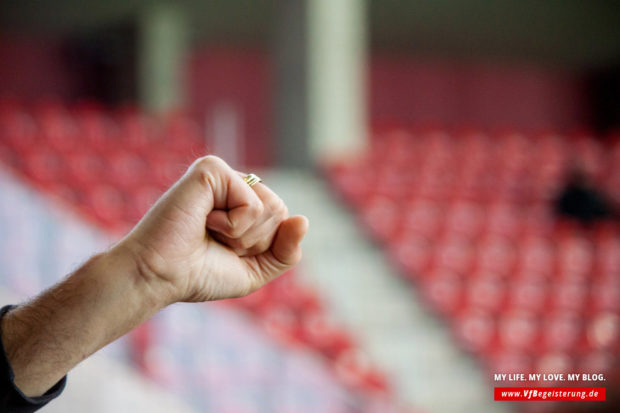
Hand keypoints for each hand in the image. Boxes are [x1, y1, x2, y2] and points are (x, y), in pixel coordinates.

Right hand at [116, 155, 307, 302]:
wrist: (160, 276)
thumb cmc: (199, 273)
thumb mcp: (255, 270)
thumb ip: (285, 251)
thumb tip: (303, 220)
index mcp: (242, 202)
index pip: (283, 219)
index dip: (262, 246)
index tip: (226, 251)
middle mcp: (234, 184)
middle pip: (281, 211)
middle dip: (254, 241)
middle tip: (218, 242)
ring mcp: (223, 175)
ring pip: (272, 206)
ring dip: (243, 235)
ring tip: (209, 232)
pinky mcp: (211, 170)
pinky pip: (252, 203)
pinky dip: (233, 225)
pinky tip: (204, 222)